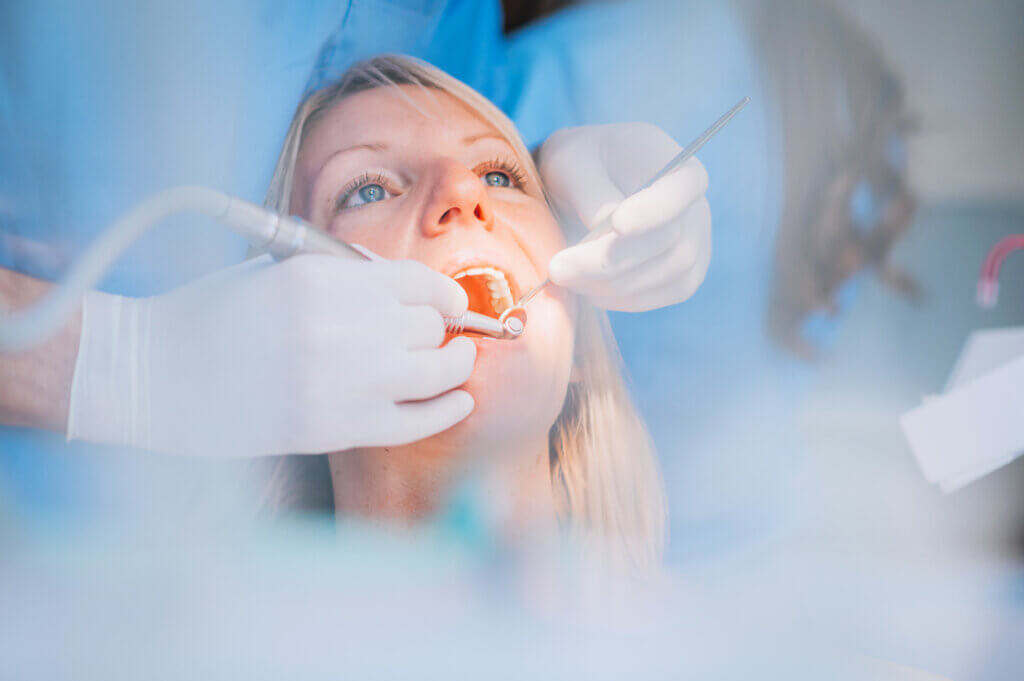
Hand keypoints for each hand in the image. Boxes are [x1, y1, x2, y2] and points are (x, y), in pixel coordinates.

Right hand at [67, 255, 475, 455]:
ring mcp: (347, 380)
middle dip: (438, 329)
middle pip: (430, 325)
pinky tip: (459, 403)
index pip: (418, 281)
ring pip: (437, 370)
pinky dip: (447, 411)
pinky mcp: (341, 429)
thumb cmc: (212, 317)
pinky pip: (417, 421)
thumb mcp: (276, 272)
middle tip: (437, 337)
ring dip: (454, 365)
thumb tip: (406, 289)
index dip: (444, 294)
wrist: (160, 376)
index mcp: (325, 279)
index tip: (451, 304)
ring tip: (456, 362)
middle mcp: (344, 326)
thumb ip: (344, 276)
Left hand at [538, 123, 710, 311]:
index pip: (680, 191)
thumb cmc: (582, 163)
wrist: (588, 182)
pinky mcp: (679, 279)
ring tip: (565, 277)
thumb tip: (602, 228)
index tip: (617, 223)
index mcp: (680, 169)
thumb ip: (590, 191)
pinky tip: (586, 290)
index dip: (653, 211)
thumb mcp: (574, 162)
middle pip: (669, 243)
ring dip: (611, 285)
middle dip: (610, 261)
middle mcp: (697, 210)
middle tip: (558, 268)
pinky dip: (620, 300)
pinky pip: (657, 297)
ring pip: (665, 277)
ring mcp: (694, 248)